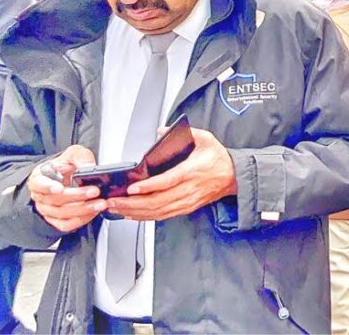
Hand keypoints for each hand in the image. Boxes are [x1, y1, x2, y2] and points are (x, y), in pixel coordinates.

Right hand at [28, 145, 104, 231]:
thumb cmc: (67, 166)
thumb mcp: (74, 154)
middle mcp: (41, 195)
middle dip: (77, 196)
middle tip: (94, 191)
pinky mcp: (56, 220)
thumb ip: (80, 157)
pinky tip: (93, 212)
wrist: (68, 178)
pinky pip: (66, 225)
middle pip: (55, 200)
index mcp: (40, 177)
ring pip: (62, 214)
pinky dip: (81, 220)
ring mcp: (47, 209)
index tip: (59, 188)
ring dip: (83, 210)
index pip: (38, 183)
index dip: (47, 187)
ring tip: (99, 203)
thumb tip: (88, 167)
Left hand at [106, 128, 236, 220]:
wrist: (234, 176)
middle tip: (114, 201)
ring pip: (158, 211)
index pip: (167, 181)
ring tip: (117, 208)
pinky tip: (133, 214)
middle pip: (157, 201)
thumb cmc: (219, 159)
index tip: (132, 188)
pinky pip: (163, 216)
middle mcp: (188, 189)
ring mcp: (187, 201)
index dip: (148, 187)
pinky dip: (146, 217)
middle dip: (132, 203)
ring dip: (135, 212)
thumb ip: (187, 132)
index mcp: (192, 171)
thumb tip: (162, 130)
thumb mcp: (206, 139)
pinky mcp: (186, 208)